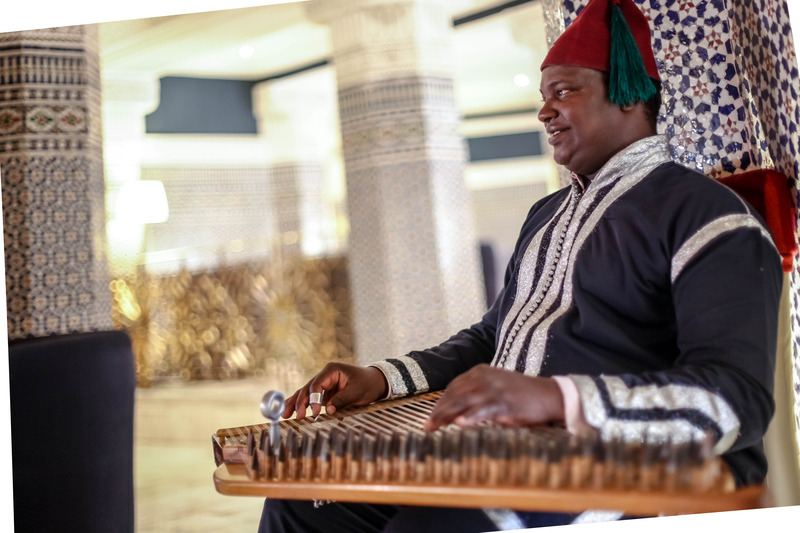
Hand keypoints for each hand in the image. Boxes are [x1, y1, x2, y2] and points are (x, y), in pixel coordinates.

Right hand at [281, 362, 387, 419]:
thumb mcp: (357, 392)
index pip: (317, 384)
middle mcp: (324, 375)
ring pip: (305, 393)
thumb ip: (342, 400)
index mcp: (332, 370)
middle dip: (300, 402)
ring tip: (285, 415)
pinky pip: (310, 399)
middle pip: (307, 388)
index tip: (316, 412)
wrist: (375, 382)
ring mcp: (323, 384)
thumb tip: (328, 411)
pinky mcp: (324, 393)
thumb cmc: (367, 384)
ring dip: (295, 403)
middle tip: (297, 416)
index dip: (314, 398)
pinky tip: (290, 411)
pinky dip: (301, 405)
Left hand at [423, 364, 564, 430]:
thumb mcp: (495, 387)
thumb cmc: (521, 395)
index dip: (441, 402)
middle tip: (427, 426)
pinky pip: (485, 410)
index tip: (431, 416)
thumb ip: (476, 393)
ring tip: (435, 426)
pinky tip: (460, 423)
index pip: (454, 387)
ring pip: (465, 401)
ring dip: (448, 415)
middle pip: (456, 394)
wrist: (550, 395)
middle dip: (440, 410)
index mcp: (481, 371)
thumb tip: (454, 411)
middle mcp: (485, 377)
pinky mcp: (507, 402)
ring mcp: (496, 389)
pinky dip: (471, 416)